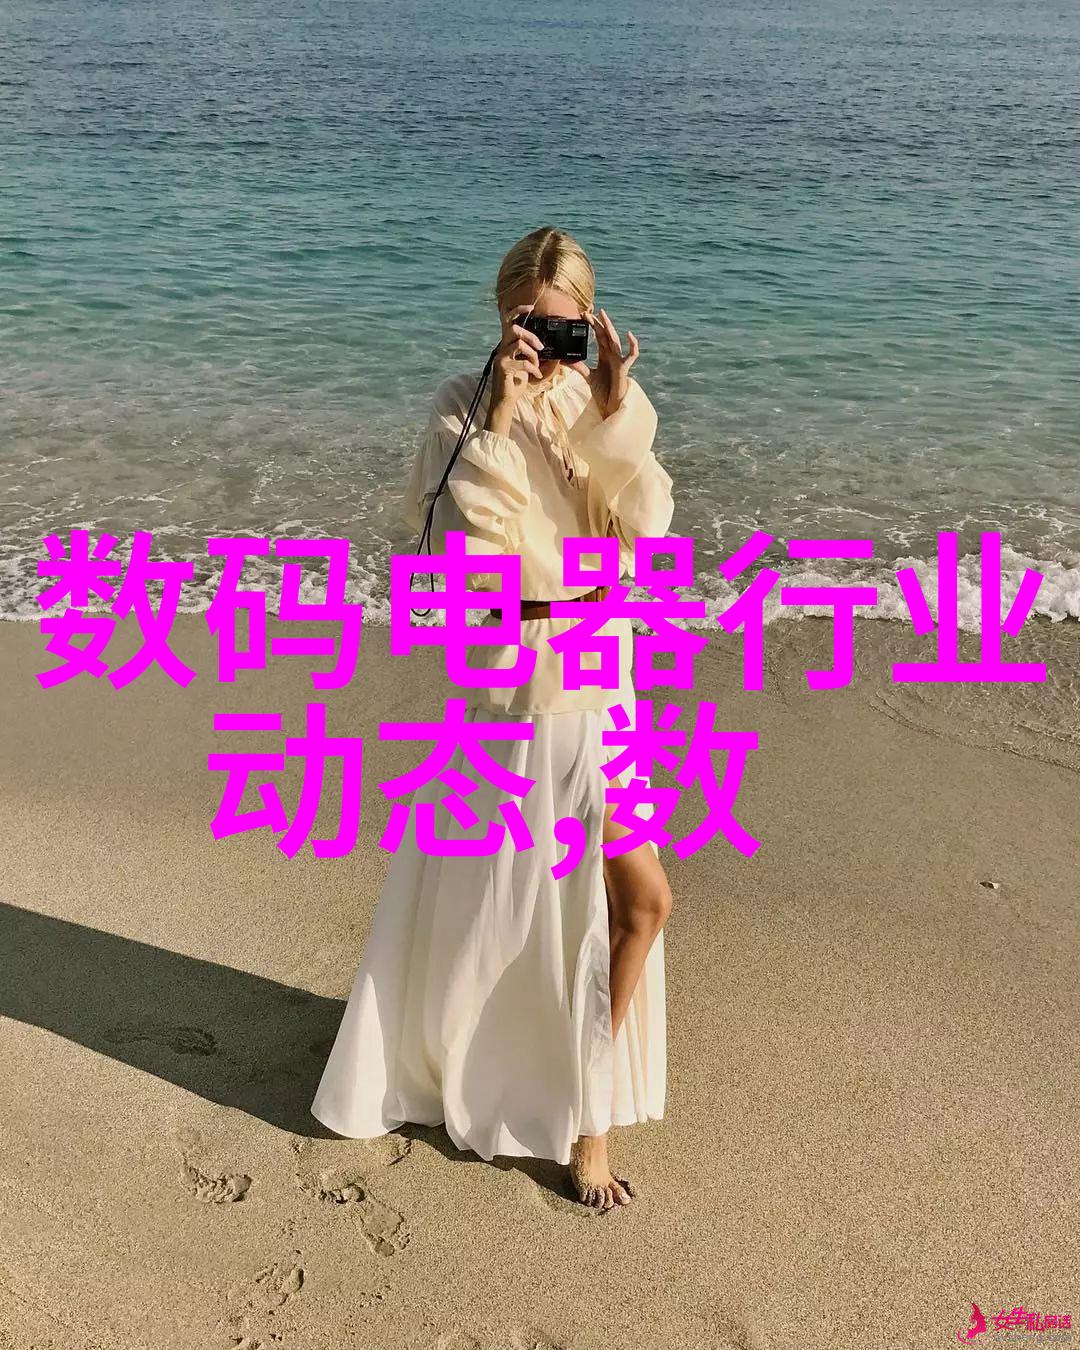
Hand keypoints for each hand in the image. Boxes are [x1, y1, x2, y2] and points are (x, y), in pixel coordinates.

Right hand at [487, 303, 544, 431]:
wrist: (506, 400)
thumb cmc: (516, 381)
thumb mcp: (528, 365)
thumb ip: (535, 355)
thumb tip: (553, 351)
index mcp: (507, 344)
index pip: (508, 321)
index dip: (518, 311)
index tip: (531, 307)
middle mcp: (502, 348)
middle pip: (514, 329)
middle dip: (531, 336)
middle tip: (541, 348)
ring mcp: (501, 357)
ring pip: (518, 343)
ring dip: (532, 354)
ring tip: (537, 364)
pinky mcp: (502, 368)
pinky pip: (522, 362)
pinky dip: (533, 368)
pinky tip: (537, 375)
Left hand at [569, 307, 639, 418]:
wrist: (609, 404)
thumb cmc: (602, 390)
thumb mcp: (588, 376)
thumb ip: (578, 367)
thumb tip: (563, 360)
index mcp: (604, 355)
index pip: (598, 336)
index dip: (592, 325)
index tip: (583, 316)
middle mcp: (612, 354)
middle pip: (605, 334)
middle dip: (597, 323)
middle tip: (588, 312)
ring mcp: (619, 360)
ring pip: (615, 340)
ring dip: (609, 327)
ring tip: (602, 316)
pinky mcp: (624, 367)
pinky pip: (632, 354)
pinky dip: (632, 345)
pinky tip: (629, 334)